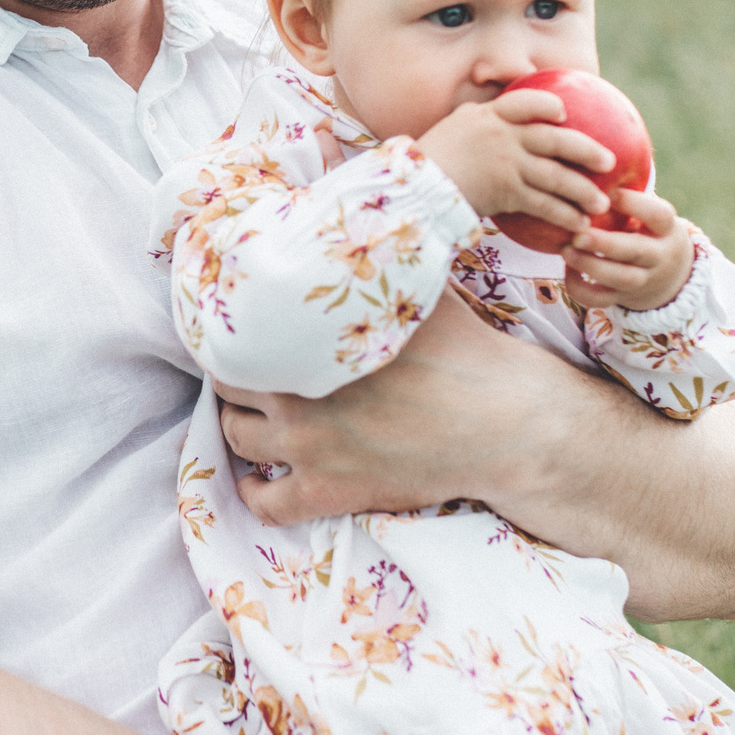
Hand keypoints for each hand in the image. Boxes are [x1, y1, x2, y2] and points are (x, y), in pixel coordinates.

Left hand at [219, 291, 564, 525]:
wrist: (504, 421)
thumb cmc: (465, 349)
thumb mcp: (413, 292)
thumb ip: (370, 269)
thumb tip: (347, 230)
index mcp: (309, 342)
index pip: (239, 334)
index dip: (237, 333)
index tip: (243, 332)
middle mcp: (296, 395)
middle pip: (230, 385)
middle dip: (236, 376)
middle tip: (248, 371)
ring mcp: (309, 448)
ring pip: (237, 438)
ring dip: (239, 426)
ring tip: (253, 415)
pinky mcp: (329, 492)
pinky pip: (267, 504)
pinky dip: (254, 492)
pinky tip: (258, 479)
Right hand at [419, 88, 612, 233]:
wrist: (414, 190)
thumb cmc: (427, 163)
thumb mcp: (451, 130)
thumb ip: (473, 121)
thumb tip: (479, 114)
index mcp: (489, 116)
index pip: (526, 102)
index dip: (548, 107)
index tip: (564, 114)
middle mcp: (504, 135)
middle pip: (556, 139)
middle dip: (587, 150)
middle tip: (609, 161)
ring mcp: (508, 162)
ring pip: (557, 175)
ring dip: (583, 191)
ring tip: (600, 205)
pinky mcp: (508, 191)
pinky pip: (545, 204)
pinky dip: (564, 215)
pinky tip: (578, 226)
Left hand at [562, 190, 693, 310]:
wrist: (669, 275)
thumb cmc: (646, 230)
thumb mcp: (649, 214)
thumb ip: (629, 196)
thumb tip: (590, 158)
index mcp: (666, 228)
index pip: (658, 215)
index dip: (635, 204)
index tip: (610, 194)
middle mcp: (659, 255)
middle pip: (636, 251)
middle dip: (605, 244)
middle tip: (578, 233)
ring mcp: (643, 280)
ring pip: (620, 278)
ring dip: (590, 265)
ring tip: (565, 250)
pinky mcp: (624, 297)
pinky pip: (602, 300)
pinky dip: (581, 289)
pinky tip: (568, 271)